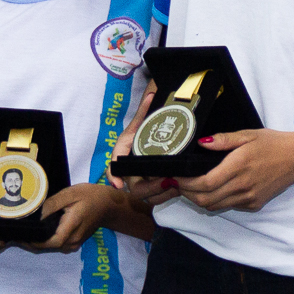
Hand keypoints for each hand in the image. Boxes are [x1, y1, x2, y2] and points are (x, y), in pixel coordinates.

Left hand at [18, 182, 122, 253]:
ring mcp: (74, 243)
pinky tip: (38, 231)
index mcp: (72, 227)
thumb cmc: (90, 196)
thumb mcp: (70, 194)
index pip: (51, 242)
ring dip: (38, 241)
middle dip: (32, 242)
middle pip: (49, 246)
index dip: (35, 242)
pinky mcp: (74, 242)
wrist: (108, 205)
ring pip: (52, 246)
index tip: (21, 236)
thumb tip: (34, 214)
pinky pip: (57, 244)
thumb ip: (52, 204)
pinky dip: (46, 240)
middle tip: (17, 232)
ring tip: (25, 231)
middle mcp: (73, 240)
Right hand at [113, 87, 181, 208]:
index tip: (119, 184)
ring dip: (161, 193)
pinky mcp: (153, 187)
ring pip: (147, 196)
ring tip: (177, 185)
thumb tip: (150, 96)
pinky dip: (167, 195)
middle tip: (167, 181)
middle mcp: (131, 170)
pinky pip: (157, 198)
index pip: (114, 168)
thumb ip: (145, 110)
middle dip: (150, 188)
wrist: (152, 133)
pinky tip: (180, 188)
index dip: (114, 177)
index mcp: (124, 154)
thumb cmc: (145, 128)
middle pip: (135, 188)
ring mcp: (142, 180)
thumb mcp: (144, 120)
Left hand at [173, 129, 293, 211]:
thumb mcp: (248, 135)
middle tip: (178, 183)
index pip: (205, 183)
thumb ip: (223, 140)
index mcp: (239, 166)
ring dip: (199, 199)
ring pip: (214, 206)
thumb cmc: (273, 144)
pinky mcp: (254, 204)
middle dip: (187, 193)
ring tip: (191, 186)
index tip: (174, 176)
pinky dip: (216, 200)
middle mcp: (242, 186)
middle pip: (205, 200)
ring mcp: (249, 198)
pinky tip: (215, 188)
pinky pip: (228, 206)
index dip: (186, 183)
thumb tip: (201, 143)